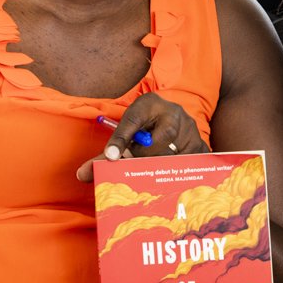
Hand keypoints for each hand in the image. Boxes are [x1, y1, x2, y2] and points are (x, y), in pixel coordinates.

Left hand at [76, 93, 209, 181]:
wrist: (170, 116)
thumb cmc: (144, 125)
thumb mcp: (127, 130)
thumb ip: (107, 152)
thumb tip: (82, 175)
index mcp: (150, 104)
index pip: (133, 120)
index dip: (122, 138)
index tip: (111, 156)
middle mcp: (174, 112)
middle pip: (159, 142)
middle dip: (145, 158)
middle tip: (137, 168)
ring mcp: (191, 129)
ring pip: (175, 155)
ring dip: (161, 168)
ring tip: (152, 172)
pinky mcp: (201, 144)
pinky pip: (190, 164)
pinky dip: (179, 173)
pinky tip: (171, 179)